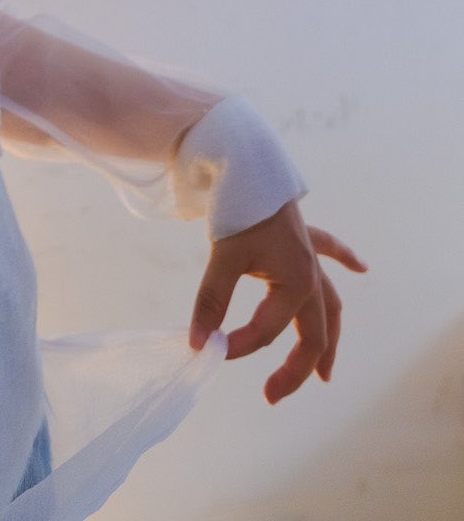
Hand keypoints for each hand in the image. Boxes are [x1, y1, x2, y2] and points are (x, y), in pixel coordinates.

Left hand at [189, 200, 367, 402]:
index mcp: (296, 284)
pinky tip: (362, 267)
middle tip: (272, 395)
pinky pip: (332, 250)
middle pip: (314, 334)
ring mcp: (312, 257)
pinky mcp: (305, 237)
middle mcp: (311, 276)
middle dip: (297, 369)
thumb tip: (198, 343)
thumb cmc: (239, 211)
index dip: (239, 345)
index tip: (212, 351)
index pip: (267, 330)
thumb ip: (211, 302)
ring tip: (324, 373)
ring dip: (328, 339)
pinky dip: (346, 258)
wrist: (247, 164)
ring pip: (329, 305)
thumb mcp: (223, 258)